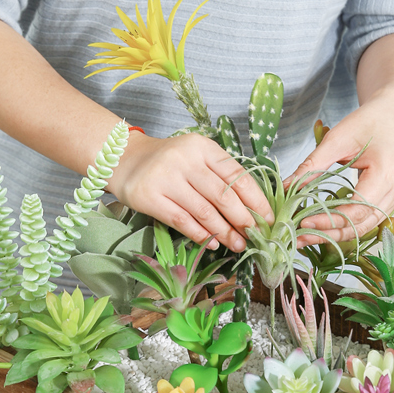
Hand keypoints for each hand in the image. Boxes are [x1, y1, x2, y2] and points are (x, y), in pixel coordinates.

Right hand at [109, 131, 273, 250]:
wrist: (125, 160)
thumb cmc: (169, 163)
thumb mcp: (196, 158)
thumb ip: (220, 177)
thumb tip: (252, 210)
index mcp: (203, 147)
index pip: (236, 175)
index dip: (256, 200)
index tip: (269, 218)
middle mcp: (185, 159)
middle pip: (223, 196)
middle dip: (244, 220)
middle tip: (255, 236)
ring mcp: (166, 178)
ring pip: (204, 211)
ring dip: (225, 232)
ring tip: (238, 245)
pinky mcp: (151, 197)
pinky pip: (182, 221)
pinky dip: (200, 234)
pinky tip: (213, 242)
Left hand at [285, 97, 393, 247]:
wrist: (391, 117)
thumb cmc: (368, 123)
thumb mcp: (337, 139)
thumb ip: (313, 165)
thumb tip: (287, 186)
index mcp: (385, 173)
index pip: (355, 209)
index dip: (329, 219)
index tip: (303, 221)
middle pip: (360, 225)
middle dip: (328, 234)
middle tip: (299, 238)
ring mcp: (393, 199)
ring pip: (363, 229)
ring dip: (334, 235)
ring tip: (306, 238)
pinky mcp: (387, 202)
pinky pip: (365, 222)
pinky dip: (343, 228)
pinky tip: (322, 230)